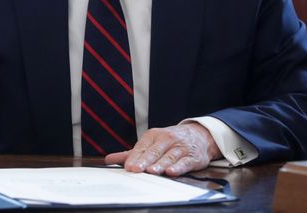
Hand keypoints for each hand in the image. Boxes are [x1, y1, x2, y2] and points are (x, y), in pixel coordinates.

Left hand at [105, 123, 221, 176]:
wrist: (197, 135)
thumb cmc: (169, 141)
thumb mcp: (150, 143)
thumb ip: (130, 153)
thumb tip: (108, 159)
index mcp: (154, 135)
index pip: (142, 147)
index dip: (135, 157)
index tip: (127, 167)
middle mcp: (166, 140)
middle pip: (154, 152)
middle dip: (144, 161)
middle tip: (135, 169)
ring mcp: (180, 148)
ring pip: (168, 157)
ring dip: (159, 164)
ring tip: (151, 171)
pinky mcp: (192, 157)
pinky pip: (184, 162)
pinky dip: (178, 167)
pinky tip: (171, 172)